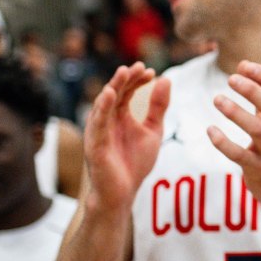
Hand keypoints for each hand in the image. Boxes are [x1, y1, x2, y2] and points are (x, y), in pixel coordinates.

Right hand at [85, 63, 170, 206]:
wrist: (123, 193)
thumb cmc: (134, 163)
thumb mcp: (152, 131)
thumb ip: (158, 107)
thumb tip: (166, 79)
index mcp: (118, 116)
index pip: (126, 91)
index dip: (137, 80)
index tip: (151, 72)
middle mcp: (106, 120)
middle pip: (114, 92)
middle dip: (126, 79)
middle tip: (139, 67)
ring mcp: (98, 131)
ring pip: (103, 104)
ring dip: (113, 87)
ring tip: (123, 72)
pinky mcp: (95, 144)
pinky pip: (98, 123)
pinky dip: (103, 107)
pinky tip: (110, 94)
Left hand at [208, 61, 260, 207]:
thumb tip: (245, 69)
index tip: (244, 65)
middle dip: (253, 91)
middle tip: (231, 79)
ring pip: (259, 130)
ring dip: (237, 113)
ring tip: (217, 99)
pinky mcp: (259, 170)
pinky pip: (241, 156)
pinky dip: (224, 143)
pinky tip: (210, 131)